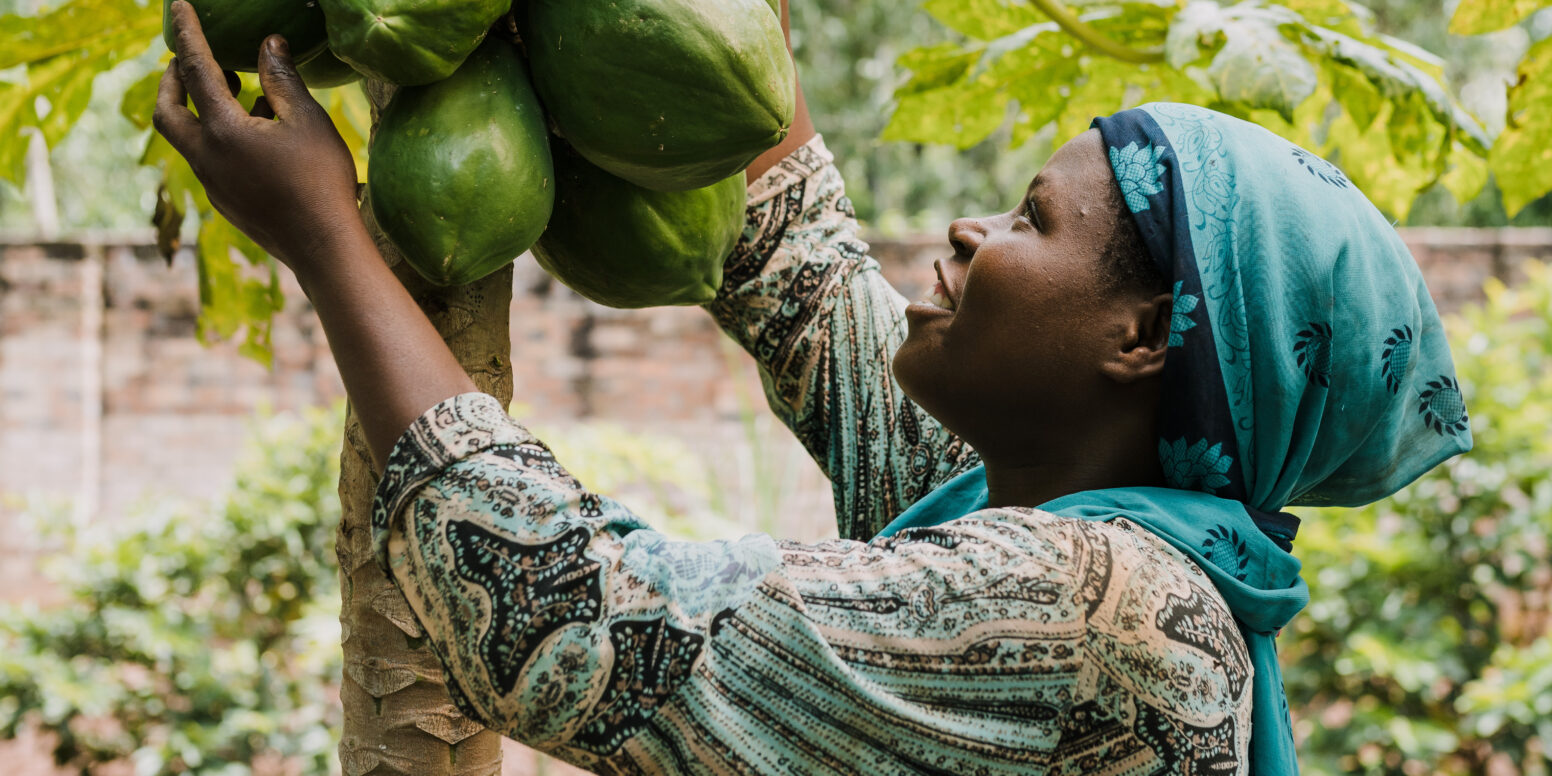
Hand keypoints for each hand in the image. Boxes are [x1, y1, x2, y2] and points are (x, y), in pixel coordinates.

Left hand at [154, 0, 362, 273]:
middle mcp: (206, 158)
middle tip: (185, 62)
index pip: (195, 70)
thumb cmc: (321, 181)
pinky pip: (212, 162)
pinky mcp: (226, 203)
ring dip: (202, 112)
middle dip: (170, 82)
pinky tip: (260, 141)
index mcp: (223, 131)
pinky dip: (221, 139)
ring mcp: (212, 185)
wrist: (323, 248)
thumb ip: (282, 80)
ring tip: (241, 96)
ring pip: (190, 138)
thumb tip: (268, 44)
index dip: (188, 34)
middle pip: (167, 112)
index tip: (178, 7)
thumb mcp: (308, 121)